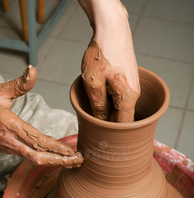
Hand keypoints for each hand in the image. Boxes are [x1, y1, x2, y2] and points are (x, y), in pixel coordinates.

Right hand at [0, 66, 82, 167]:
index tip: (69, 150)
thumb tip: (33, 69)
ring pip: (36, 159)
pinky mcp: (13, 151)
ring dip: (56, 162)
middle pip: (38, 155)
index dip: (53, 146)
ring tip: (73, 161)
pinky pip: (32, 157)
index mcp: (9, 124)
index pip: (34, 138)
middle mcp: (12, 140)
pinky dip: (48, 159)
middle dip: (60, 159)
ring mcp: (12, 148)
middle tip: (79, 160)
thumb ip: (18, 84)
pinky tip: (60, 157)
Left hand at [78, 0, 139, 121]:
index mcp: (128, 97)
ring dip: (108, 111)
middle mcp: (134, 94)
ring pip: (120, 107)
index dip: (111, 133)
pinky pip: (120, 96)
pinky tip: (99, 96)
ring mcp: (132, 86)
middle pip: (122, 117)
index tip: (100, 138)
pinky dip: (110, 100)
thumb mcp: (93, 83)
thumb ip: (98, 106)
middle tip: (92, 125)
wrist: (112, 28)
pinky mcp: (128, 80)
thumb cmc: (102, 53)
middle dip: (108, 123)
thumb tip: (101, 121)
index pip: (123, 125)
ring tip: (93, 110)